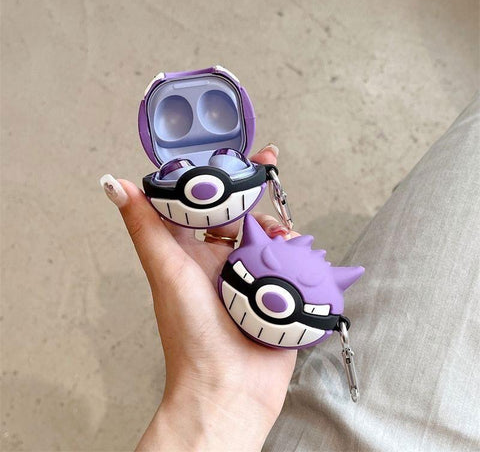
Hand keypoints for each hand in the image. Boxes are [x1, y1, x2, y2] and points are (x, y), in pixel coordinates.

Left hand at [100, 145, 297, 450]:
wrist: (230, 391)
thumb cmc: (192, 336)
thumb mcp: (167, 272)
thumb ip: (146, 227)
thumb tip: (114, 183)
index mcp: (193, 253)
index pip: (205, 203)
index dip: (219, 176)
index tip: (234, 154)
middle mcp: (221, 262)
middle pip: (242, 214)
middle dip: (256, 193)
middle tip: (270, 172)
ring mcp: (251, 277)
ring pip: (269, 236)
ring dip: (278, 225)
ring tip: (282, 232)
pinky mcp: (277, 294)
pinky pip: (290, 263)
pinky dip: (296, 252)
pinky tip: (299, 250)